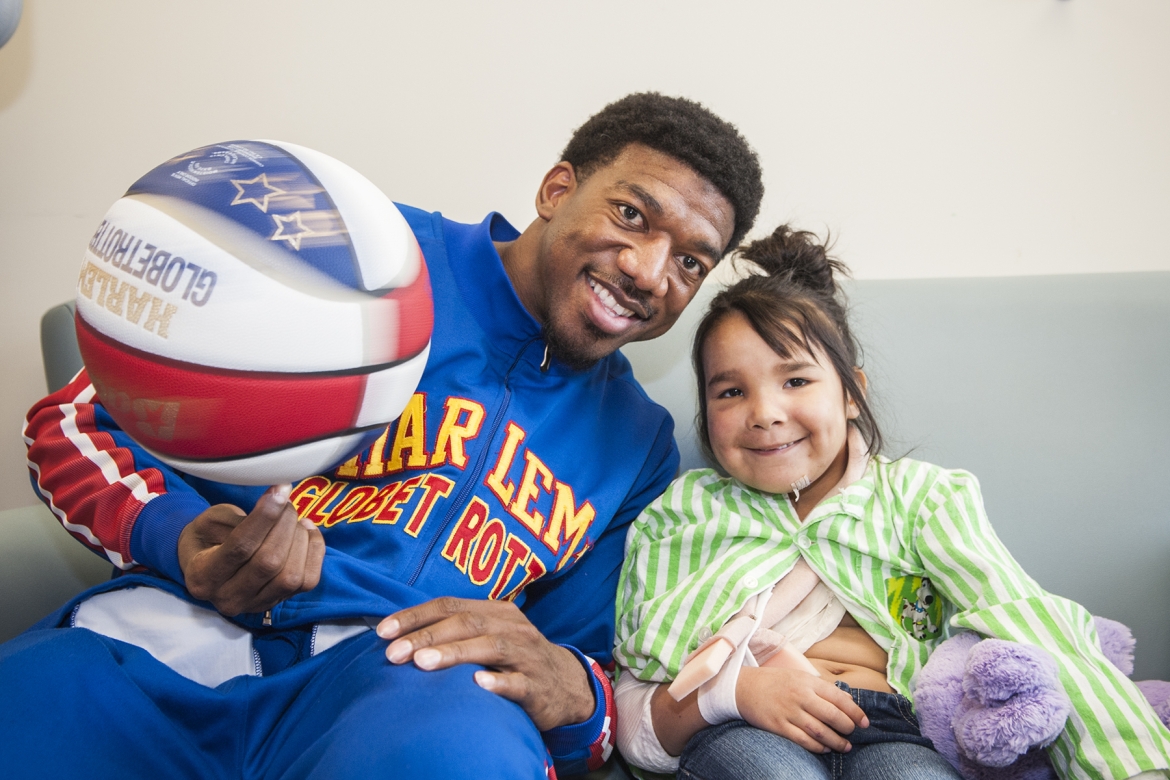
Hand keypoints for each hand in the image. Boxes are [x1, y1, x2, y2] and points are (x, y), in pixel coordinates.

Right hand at [177, 484, 324, 616]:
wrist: (207, 566)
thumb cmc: (208, 537)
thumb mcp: (210, 521)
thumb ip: (239, 517)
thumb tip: (277, 503)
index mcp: (203, 575)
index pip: (240, 547)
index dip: (265, 516)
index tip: (280, 490)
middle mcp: (228, 597)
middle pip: (269, 562)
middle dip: (284, 524)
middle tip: (285, 502)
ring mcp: (255, 605)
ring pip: (291, 576)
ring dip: (300, 539)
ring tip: (293, 518)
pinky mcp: (278, 602)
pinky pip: (308, 581)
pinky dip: (314, 551)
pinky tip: (307, 530)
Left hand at [376, 598, 594, 730]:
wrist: (566, 685)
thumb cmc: (514, 658)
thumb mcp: (490, 634)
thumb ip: (455, 630)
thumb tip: (400, 634)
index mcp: (496, 611)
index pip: (450, 605)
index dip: (415, 616)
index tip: (382, 631)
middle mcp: (512, 627)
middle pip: (466, 624)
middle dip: (426, 637)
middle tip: (393, 653)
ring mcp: (526, 656)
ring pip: (490, 648)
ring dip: (454, 654)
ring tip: (422, 664)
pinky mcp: (537, 686)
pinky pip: (518, 683)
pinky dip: (498, 683)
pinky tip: (478, 685)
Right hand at [736, 666, 868, 753]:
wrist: (743, 687)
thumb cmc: (775, 682)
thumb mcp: (799, 676)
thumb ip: (822, 688)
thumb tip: (848, 701)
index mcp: (807, 682)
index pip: (839, 698)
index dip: (855, 712)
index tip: (865, 722)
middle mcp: (799, 696)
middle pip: (832, 715)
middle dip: (848, 727)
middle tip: (853, 733)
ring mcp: (788, 712)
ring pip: (820, 731)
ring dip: (836, 741)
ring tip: (845, 746)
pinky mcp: (778, 726)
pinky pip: (802, 740)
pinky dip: (817, 747)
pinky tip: (824, 748)